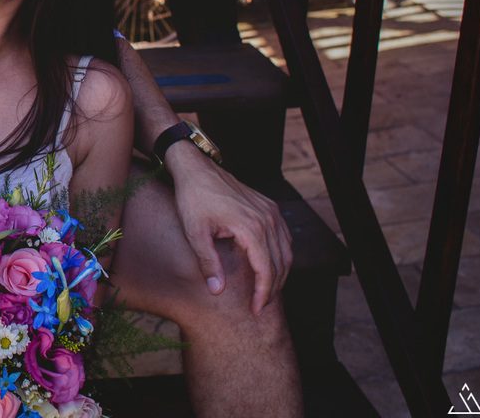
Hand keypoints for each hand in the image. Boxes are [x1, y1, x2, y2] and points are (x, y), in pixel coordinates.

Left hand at [166, 142, 292, 315]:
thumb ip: (208, 263)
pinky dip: (281, 256)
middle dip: (272, 288)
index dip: (263, 294)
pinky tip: (271, 267)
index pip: (267, 270)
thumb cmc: (193, 199)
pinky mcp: (269, 206)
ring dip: (279, 274)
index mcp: (251, 227)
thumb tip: (217, 291)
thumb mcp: (195, 233)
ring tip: (266, 292)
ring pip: (286, 251)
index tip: (256, 310)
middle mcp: (267, 219)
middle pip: (280, 263)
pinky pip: (284, 237)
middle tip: (260, 306)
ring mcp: (271, 211)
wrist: (197, 169)